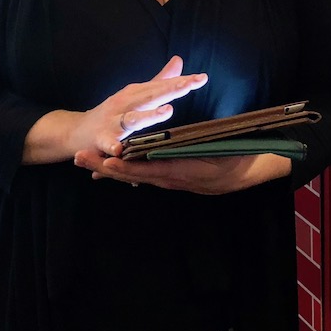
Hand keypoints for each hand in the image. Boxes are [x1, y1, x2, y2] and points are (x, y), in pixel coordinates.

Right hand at [22, 56, 207, 164]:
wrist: (76, 131)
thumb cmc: (113, 113)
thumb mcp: (136, 95)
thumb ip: (160, 80)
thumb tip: (179, 61)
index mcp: (136, 93)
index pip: (163, 85)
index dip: (182, 82)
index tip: (202, 78)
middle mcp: (125, 103)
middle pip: (151, 95)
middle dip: (171, 89)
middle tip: (189, 85)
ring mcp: (113, 121)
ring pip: (134, 118)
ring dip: (149, 115)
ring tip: (167, 111)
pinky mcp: (101, 139)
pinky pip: (108, 143)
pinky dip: (113, 146)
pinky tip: (121, 149)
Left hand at [74, 152, 290, 193]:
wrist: (250, 170)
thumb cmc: (235, 157)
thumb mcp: (214, 152)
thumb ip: (188, 152)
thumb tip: (163, 150)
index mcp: (178, 172)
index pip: (143, 170)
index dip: (121, 167)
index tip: (101, 163)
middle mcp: (171, 178)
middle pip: (133, 174)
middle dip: (106, 168)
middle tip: (80, 161)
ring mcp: (174, 179)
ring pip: (138, 175)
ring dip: (114, 170)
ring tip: (90, 165)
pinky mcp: (176, 176)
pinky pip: (149, 175)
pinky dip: (132, 171)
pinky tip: (120, 168)